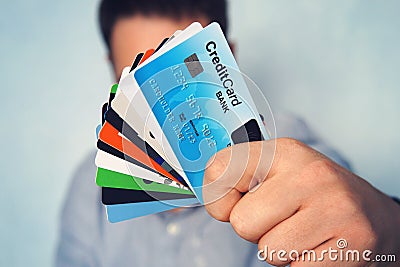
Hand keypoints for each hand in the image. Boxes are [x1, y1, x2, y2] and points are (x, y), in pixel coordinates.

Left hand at [203, 138, 399, 265]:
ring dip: (281, 249)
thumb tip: (211, 196)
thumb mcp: (278, 173)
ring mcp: (336, 208)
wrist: (375, 215)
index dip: (219, 198)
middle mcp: (311, 174)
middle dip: (256, 230)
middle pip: (241, 221)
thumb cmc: (314, 196)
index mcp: (285, 152)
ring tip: (304, 233)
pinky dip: (302, 264)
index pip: (219, 170)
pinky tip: (320, 246)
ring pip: (268, 250)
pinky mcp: (354, 243)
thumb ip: (240, 177)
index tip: (237, 200)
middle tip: (282, 220)